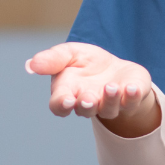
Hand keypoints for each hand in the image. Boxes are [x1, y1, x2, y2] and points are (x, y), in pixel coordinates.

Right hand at [27, 42, 159, 136]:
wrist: (115, 70)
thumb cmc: (86, 64)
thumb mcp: (69, 54)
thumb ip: (52, 59)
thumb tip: (31, 64)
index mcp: (69, 93)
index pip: (60, 105)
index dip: (62, 104)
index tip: (67, 99)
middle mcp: (89, 103)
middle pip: (85, 110)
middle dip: (87, 105)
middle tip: (89, 99)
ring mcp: (111, 104)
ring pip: (109, 109)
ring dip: (110, 99)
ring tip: (111, 87)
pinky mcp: (131, 99)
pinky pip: (133, 102)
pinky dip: (133, 96)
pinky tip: (132, 87)